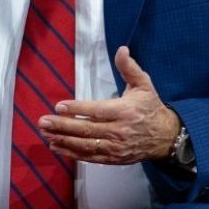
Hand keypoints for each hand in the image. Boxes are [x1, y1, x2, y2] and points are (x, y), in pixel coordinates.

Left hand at [39, 46, 180, 164]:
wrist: (165, 137)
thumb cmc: (150, 107)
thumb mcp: (144, 84)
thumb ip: (130, 67)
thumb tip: (122, 49)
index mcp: (124, 111)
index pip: (97, 111)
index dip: (77, 109)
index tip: (59, 106)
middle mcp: (118, 131)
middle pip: (86, 129)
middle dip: (62, 126)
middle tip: (43, 121)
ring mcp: (115, 147)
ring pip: (85, 145)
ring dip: (63, 140)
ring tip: (46, 133)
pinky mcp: (113, 158)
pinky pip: (90, 157)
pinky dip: (72, 153)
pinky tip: (57, 147)